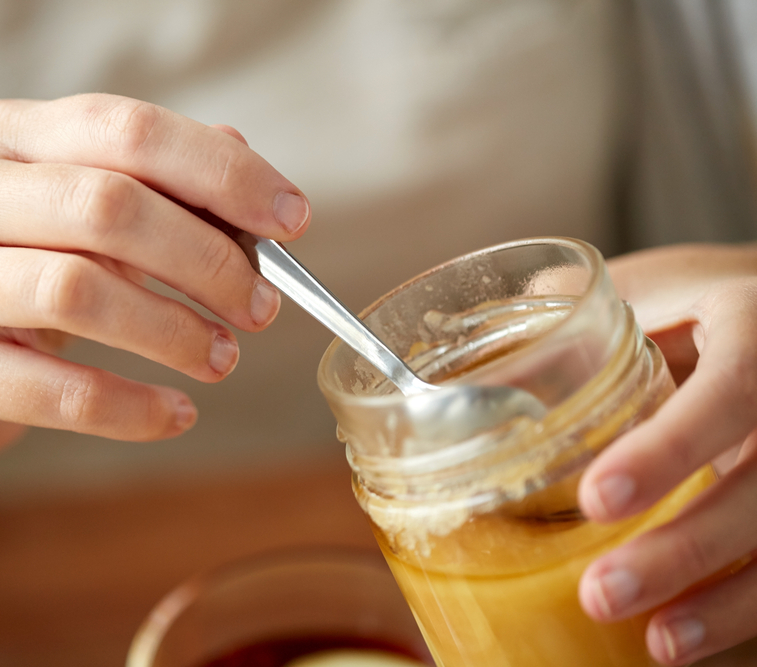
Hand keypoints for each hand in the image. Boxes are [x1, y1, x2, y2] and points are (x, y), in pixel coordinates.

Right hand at [0, 94, 308, 450]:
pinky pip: (56, 393)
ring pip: (79, 292)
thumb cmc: (28, 266)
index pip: (130, 131)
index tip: (292, 221)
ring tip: (222, 358)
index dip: (223, 174)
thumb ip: (166, 189)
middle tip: (260, 307)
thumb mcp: (84, 210)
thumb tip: (259, 202)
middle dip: (207, 260)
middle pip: (108, 206)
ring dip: (175, 332)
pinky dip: (132, 407)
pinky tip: (176, 414)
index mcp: (8, 134)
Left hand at [576, 244, 756, 664]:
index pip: (733, 389)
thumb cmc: (693, 302)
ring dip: (726, 602)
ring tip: (657, 643)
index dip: (671, 449)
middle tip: (602, 592)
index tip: (597, 501)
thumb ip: (569, 308)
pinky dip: (742, 608)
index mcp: (755, 325)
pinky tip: (688, 639)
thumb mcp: (643, 286)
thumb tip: (472, 355)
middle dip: (688, 548)